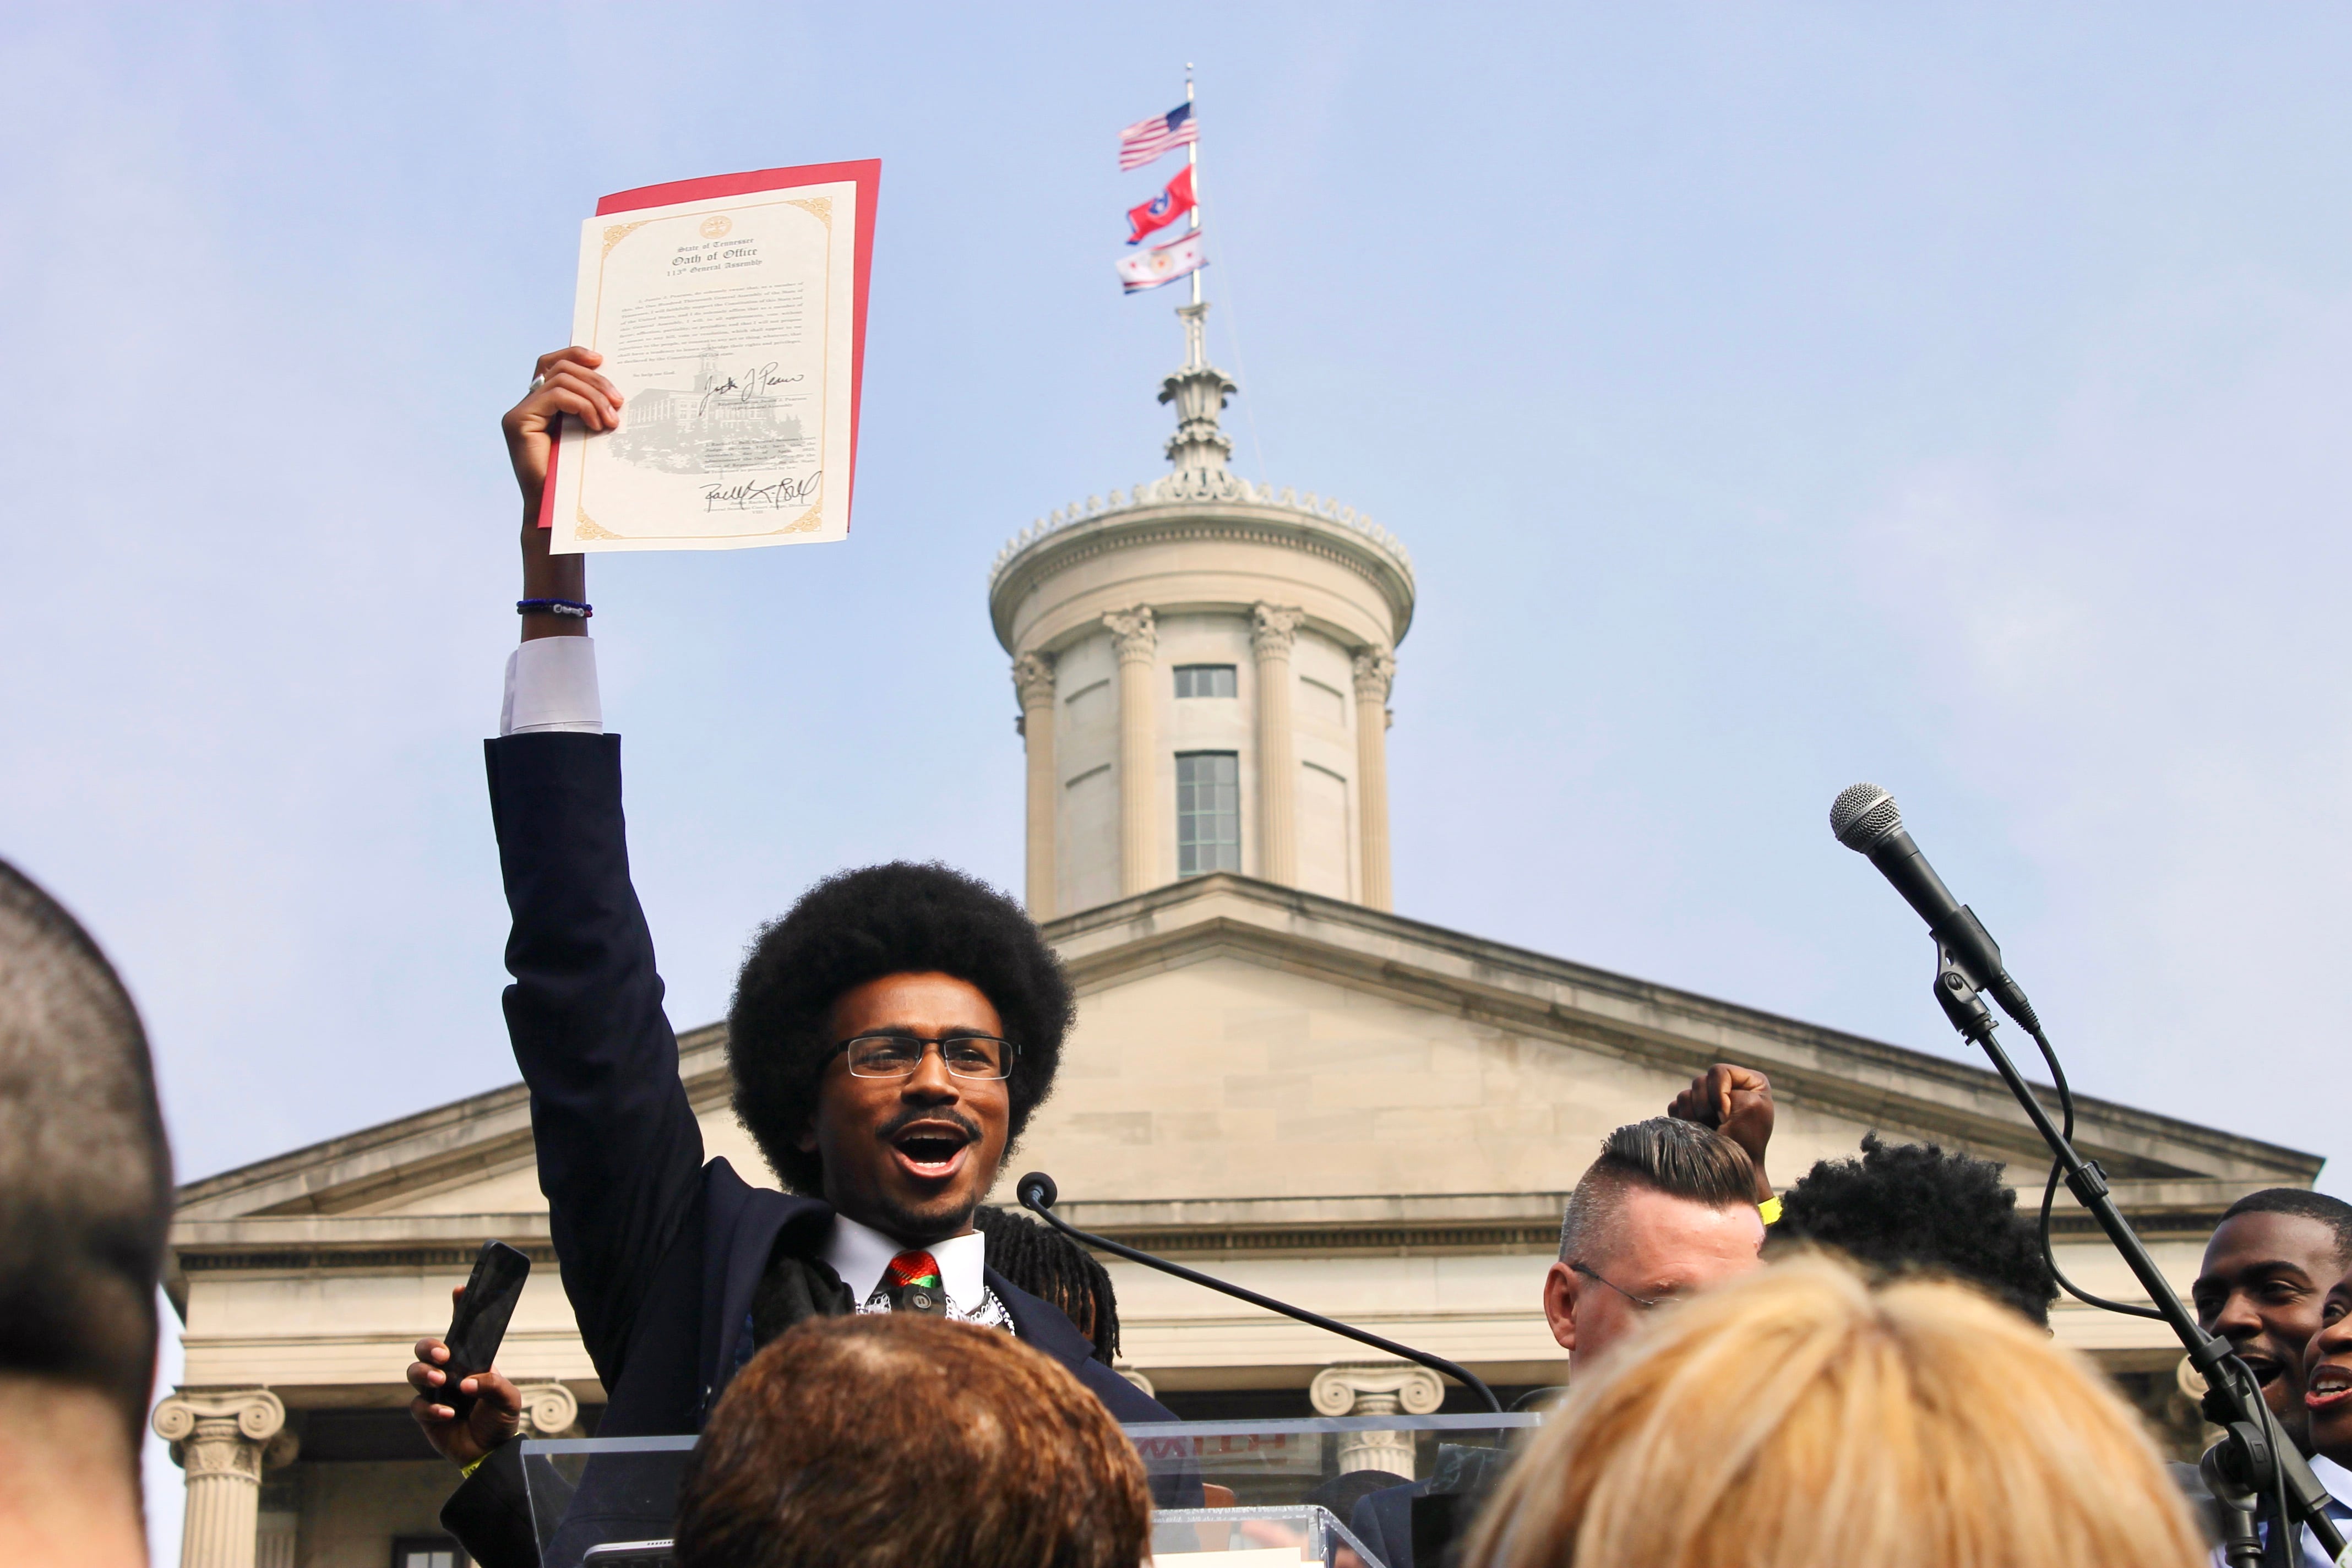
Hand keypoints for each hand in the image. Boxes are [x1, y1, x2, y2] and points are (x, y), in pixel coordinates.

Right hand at [406, 1286, 523, 1465]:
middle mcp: (449, 1372)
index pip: (461, 1331)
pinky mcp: (426, 1414)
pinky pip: (418, 1405)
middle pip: (426, 1348)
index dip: (458, 1308)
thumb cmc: (500, 1419)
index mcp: (470, 1361)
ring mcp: (435, 1392)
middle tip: (443, 1355)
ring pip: (415, 1372)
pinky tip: (448, 1413)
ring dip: (425, 1373)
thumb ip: (493, 1385)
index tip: (460, 1290)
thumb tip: (467, 1383)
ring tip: (441, 1381)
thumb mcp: (509, 1399)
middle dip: (429, 1346)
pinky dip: (431, 1408)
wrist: (492, 1452)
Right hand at [501, 347, 621, 515]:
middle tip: (619, 402)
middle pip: (560, 368)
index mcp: (542, 405)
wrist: (559, 511)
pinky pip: (555, 395)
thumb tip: (613, 386)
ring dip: (594, 395)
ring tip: (612, 420)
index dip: (576, 355)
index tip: (602, 360)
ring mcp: (519, 413)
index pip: (555, 364)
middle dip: (595, 380)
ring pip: (560, 379)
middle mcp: (526, 405)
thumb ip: (590, 408)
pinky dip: (581, 405)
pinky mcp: (517, 422)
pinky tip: (596, 424)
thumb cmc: (578, 478)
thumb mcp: (589, 434)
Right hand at [1669, 1063, 1774, 1201]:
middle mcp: (1728, 1087)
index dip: (1719, 1092)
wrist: (1731, 1170)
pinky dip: (1683, 1120)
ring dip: (1695, 1116)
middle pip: (1699, 1082)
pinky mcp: (1691, 1114)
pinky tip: (1697, 1131)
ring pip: (1685, 1095)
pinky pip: (1676, 1107)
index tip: (1728, 1114)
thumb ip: (1727, 1084)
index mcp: (1748, 1082)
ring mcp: (1708, 1101)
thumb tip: (1696, 1090)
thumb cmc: (1748, 1140)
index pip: (1718, 1071)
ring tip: (1710, 1131)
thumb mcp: (1752, 1106)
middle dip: (1706, 1106)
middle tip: (1719, 1125)